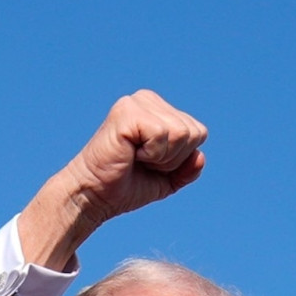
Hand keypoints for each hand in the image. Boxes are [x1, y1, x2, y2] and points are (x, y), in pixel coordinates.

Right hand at [18, 91, 207, 267]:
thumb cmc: (126, 186)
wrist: (94, 196)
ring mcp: (137, 102)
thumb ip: (187, 169)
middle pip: (193, 133)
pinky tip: (130, 153)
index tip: (151, 164)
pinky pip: (162, 134)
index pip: (198, 132)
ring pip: (181, 133)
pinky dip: (151, 153)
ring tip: (136, 158)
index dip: (180, 159)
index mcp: (159, 109)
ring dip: (162, 158)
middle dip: (173, 159)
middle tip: (142, 163)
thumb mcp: (166, 180)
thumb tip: (201, 156)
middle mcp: (148, 99)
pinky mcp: (127, 111)